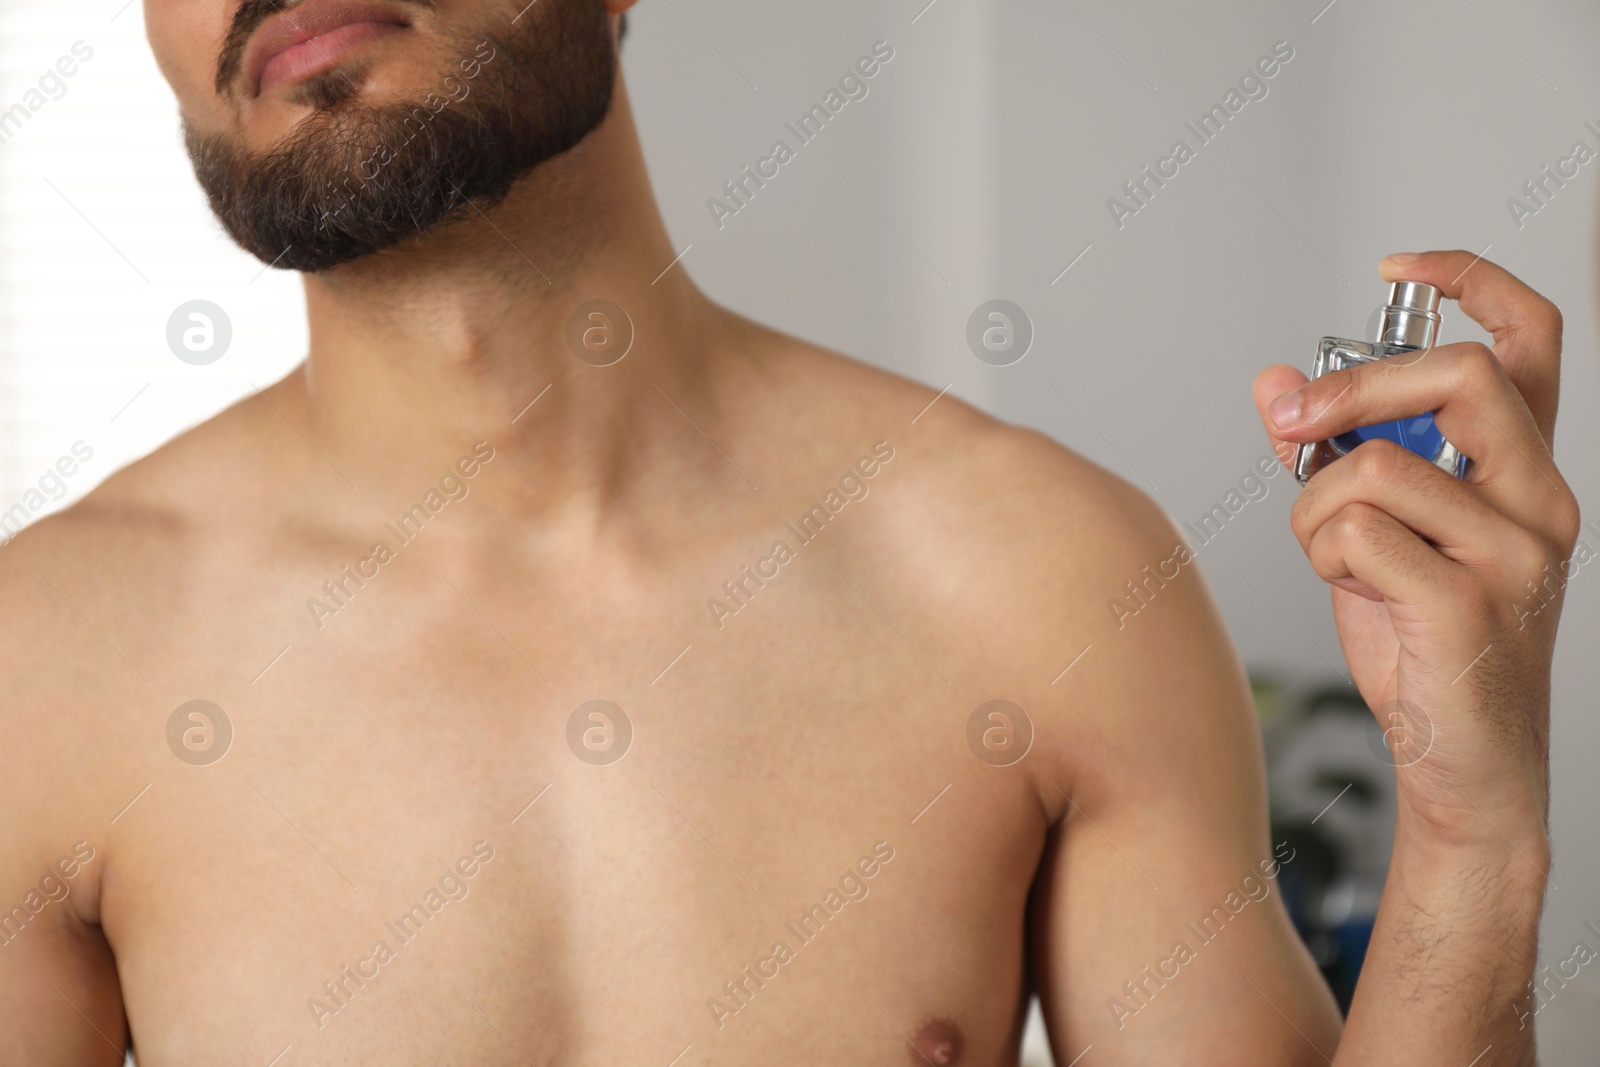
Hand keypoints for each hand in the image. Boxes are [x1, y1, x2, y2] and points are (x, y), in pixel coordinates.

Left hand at [1253, 251, 1577, 855]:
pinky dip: (1325, 556)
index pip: (1531, 338)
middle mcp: (1540, 500)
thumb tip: (1276, 381)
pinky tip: (1352, 591)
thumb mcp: (1372, 531)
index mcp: (1523, 470)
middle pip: (1459, 376)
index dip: (1471, 278)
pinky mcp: (1472, 606)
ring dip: (1316, 507)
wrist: (1462, 763)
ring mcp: (1516, 553)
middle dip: (1354, 388)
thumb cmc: (1422, 640)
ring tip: (1336, 557)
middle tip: (1297, 420)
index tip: (1398, 263)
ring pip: (1375, 466)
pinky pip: (1358, 534)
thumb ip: (1331, 454)